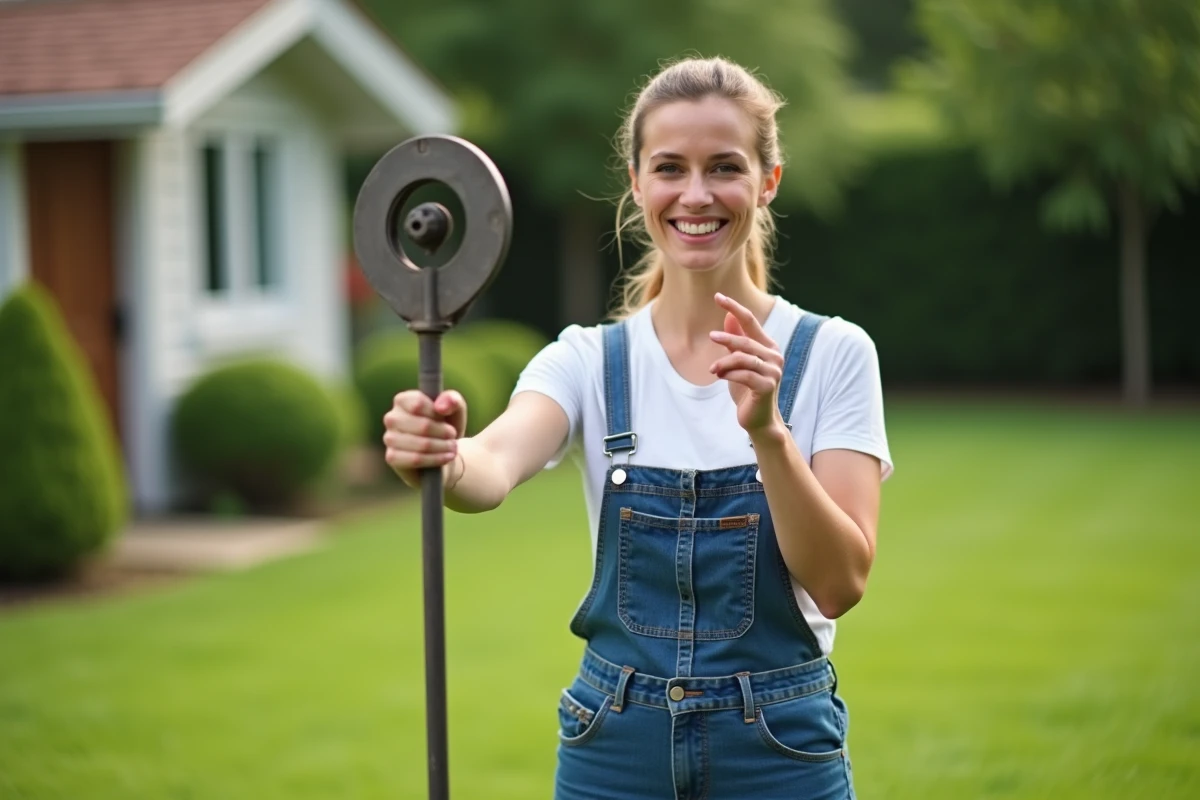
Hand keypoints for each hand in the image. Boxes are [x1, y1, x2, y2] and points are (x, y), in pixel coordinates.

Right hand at [383, 390, 466, 487]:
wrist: (442, 452)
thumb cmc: (445, 426)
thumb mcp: (454, 410)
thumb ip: (452, 400)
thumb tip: (440, 407)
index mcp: (403, 400)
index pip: (419, 404)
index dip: (437, 413)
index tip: (446, 418)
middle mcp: (391, 418)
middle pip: (423, 425)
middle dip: (444, 432)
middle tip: (453, 436)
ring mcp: (389, 438)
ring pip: (422, 444)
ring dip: (443, 447)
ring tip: (453, 447)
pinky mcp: (392, 457)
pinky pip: (416, 459)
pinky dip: (435, 459)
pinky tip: (446, 457)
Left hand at [709, 293, 785, 435]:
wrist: (758, 420)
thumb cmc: (747, 390)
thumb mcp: (738, 363)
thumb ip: (735, 340)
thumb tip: (727, 317)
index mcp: (768, 347)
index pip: (751, 321)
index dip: (734, 307)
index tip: (717, 296)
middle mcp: (774, 356)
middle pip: (746, 340)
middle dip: (727, 338)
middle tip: (710, 337)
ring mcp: (773, 372)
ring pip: (744, 358)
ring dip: (724, 362)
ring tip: (713, 370)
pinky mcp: (768, 386)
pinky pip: (744, 374)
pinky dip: (729, 374)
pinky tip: (720, 377)